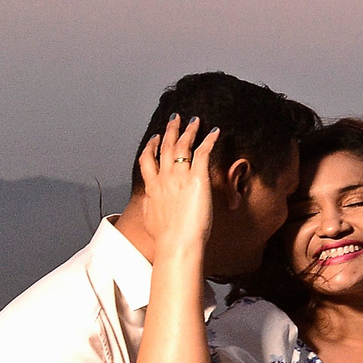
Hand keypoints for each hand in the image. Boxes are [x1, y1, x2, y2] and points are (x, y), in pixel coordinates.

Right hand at [136, 115, 218, 260]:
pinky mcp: (197, 178)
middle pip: (165, 148)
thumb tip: (150, 203)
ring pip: (183, 146)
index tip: (154, 138)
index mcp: (152, 188)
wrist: (176, 243)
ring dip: (189, 131)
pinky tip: (215, 132)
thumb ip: (150, 207)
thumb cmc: (166, 238)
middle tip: (174, 118)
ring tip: (194, 120)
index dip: (151, 147)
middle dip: (170, 131)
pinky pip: (203, 153)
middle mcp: (164, 178)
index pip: (148, 161)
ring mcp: (179, 177)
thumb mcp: (150, 219)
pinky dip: (209, 140)